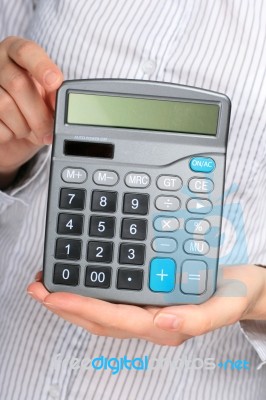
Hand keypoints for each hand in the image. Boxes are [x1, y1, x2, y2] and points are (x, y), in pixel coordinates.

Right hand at [0, 36, 62, 187]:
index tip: (55, 82)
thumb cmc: (33, 113)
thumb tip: (62, 98)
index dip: (41, 65)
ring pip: (4, 106)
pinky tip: (11, 134)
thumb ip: (55, 96)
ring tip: (29, 131)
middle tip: (47, 131)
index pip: (27, 50)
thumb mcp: (48, 103)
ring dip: (23, 127)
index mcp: (18, 55)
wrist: (10, 136)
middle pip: (19, 85)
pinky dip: (8, 135)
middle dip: (38, 114)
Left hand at [27, 265, 265, 345]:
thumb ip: (198, 318)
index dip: (84, 308)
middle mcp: (151, 319)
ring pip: (102, 309)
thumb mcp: (225, 305)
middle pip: (101, 318)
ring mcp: (147, 307)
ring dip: (74, 297)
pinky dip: (92, 287)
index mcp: (165, 324)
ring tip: (48, 282)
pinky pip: (114, 295)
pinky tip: (81, 274)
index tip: (54, 296)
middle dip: (67, 305)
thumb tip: (162, 321)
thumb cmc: (235, 294)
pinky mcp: (148, 294)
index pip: (117, 319)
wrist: (243, 285)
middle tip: (38, 288)